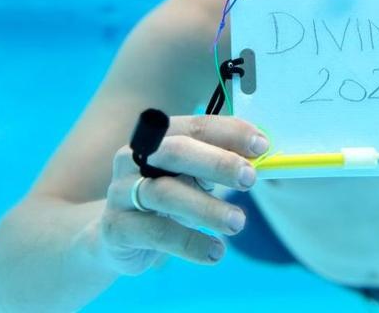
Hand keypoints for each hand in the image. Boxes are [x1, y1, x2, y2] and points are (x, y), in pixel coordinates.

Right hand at [95, 115, 268, 274]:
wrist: (117, 237)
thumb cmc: (168, 198)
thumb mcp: (193, 177)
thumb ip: (221, 164)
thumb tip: (262, 155)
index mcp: (157, 137)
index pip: (196, 126)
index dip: (230, 132)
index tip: (262, 145)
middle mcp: (134, 158)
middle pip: (175, 152)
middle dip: (217, 163)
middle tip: (250, 178)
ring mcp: (121, 192)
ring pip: (165, 194)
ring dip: (207, 208)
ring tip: (238, 222)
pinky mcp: (116, 228)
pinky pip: (156, 233)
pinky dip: (190, 243)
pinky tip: (215, 252)